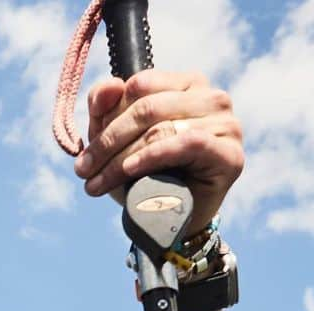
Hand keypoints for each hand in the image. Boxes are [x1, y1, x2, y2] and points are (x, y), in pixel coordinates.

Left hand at [75, 71, 242, 233]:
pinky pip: (187, 143)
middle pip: (148, 108)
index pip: (140, 85)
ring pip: (161, 128)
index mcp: (187, 85)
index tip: (85, 153)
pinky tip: (131, 170)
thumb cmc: (148, 178)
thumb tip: (108, 85)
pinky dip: (154, 156)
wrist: (173, 224)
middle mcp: (211, 97)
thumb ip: (106, 108)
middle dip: (108, 142)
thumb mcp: (118, 141)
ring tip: (99, 183)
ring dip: (122, 159)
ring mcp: (226, 123)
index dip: (107, 117)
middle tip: (83, 171)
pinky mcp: (229, 153)